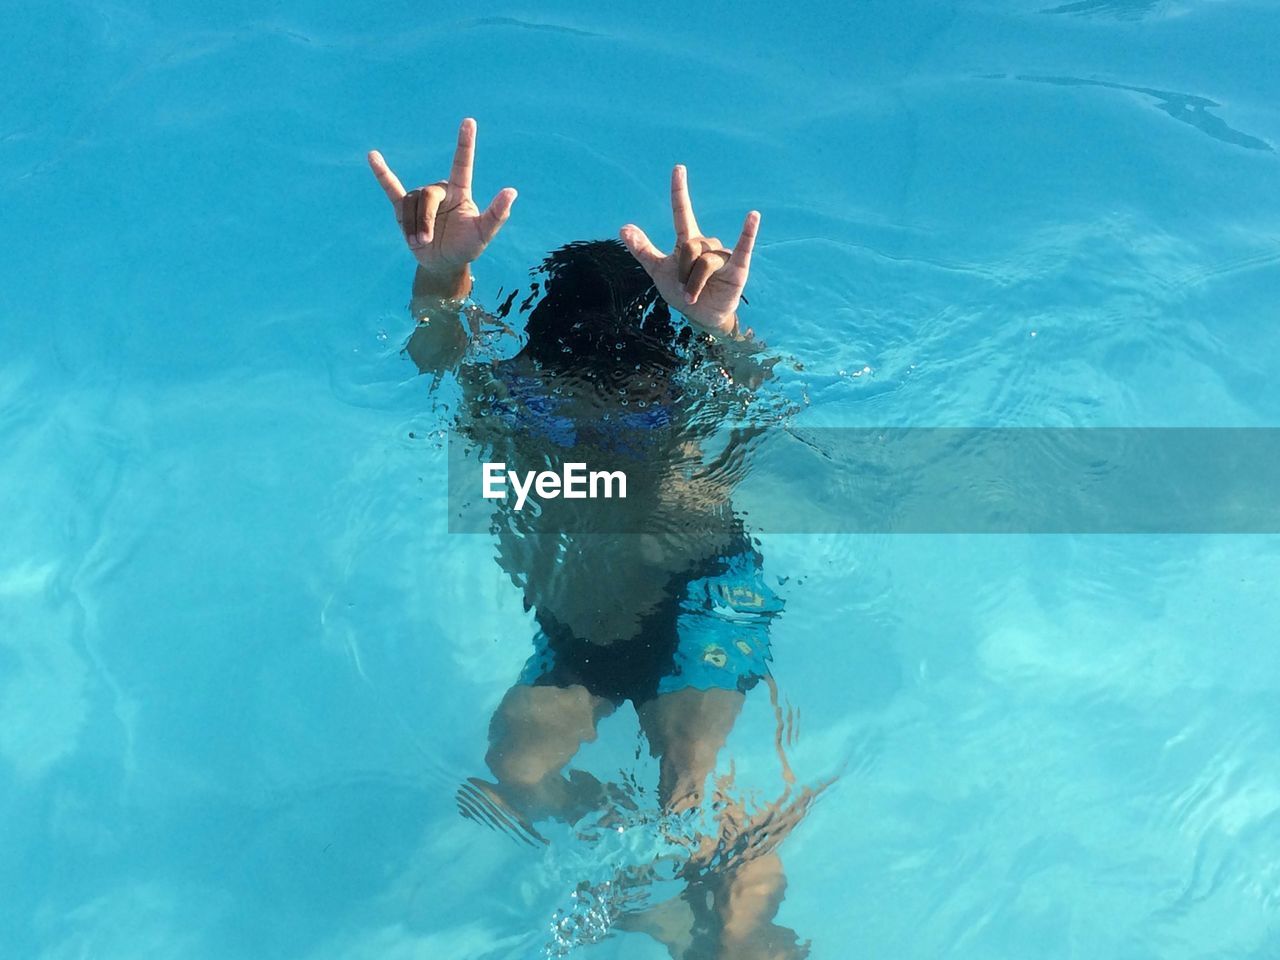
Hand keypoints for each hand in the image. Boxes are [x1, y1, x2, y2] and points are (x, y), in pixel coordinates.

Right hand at [367, 118, 516, 298]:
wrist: (443, 263)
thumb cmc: (467, 246)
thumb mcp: (484, 233)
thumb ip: (497, 214)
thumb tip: (511, 191)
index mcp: (460, 191)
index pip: (462, 163)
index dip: (465, 143)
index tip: (469, 122)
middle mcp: (440, 190)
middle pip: (427, 195)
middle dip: (424, 219)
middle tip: (426, 241)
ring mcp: (421, 197)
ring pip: (411, 203)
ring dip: (412, 226)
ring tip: (419, 242)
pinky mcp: (403, 208)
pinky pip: (391, 188)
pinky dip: (381, 173)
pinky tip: (372, 156)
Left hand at [619, 165, 758, 335]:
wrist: (701, 317)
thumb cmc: (681, 292)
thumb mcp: (658, 270)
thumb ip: (643, 249)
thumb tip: (623, 227)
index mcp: (688, 241)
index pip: (682, 212)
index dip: (679, 192)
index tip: (678, 169)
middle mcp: (707, 244)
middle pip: (689, 248)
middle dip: (682, 272)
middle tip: (683, 289)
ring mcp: (723, 254)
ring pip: (704, 262)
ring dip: (694, 283)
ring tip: (693, 296)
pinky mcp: (738, 268)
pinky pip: (743, 247)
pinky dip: (748, 233)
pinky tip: (753, 216)